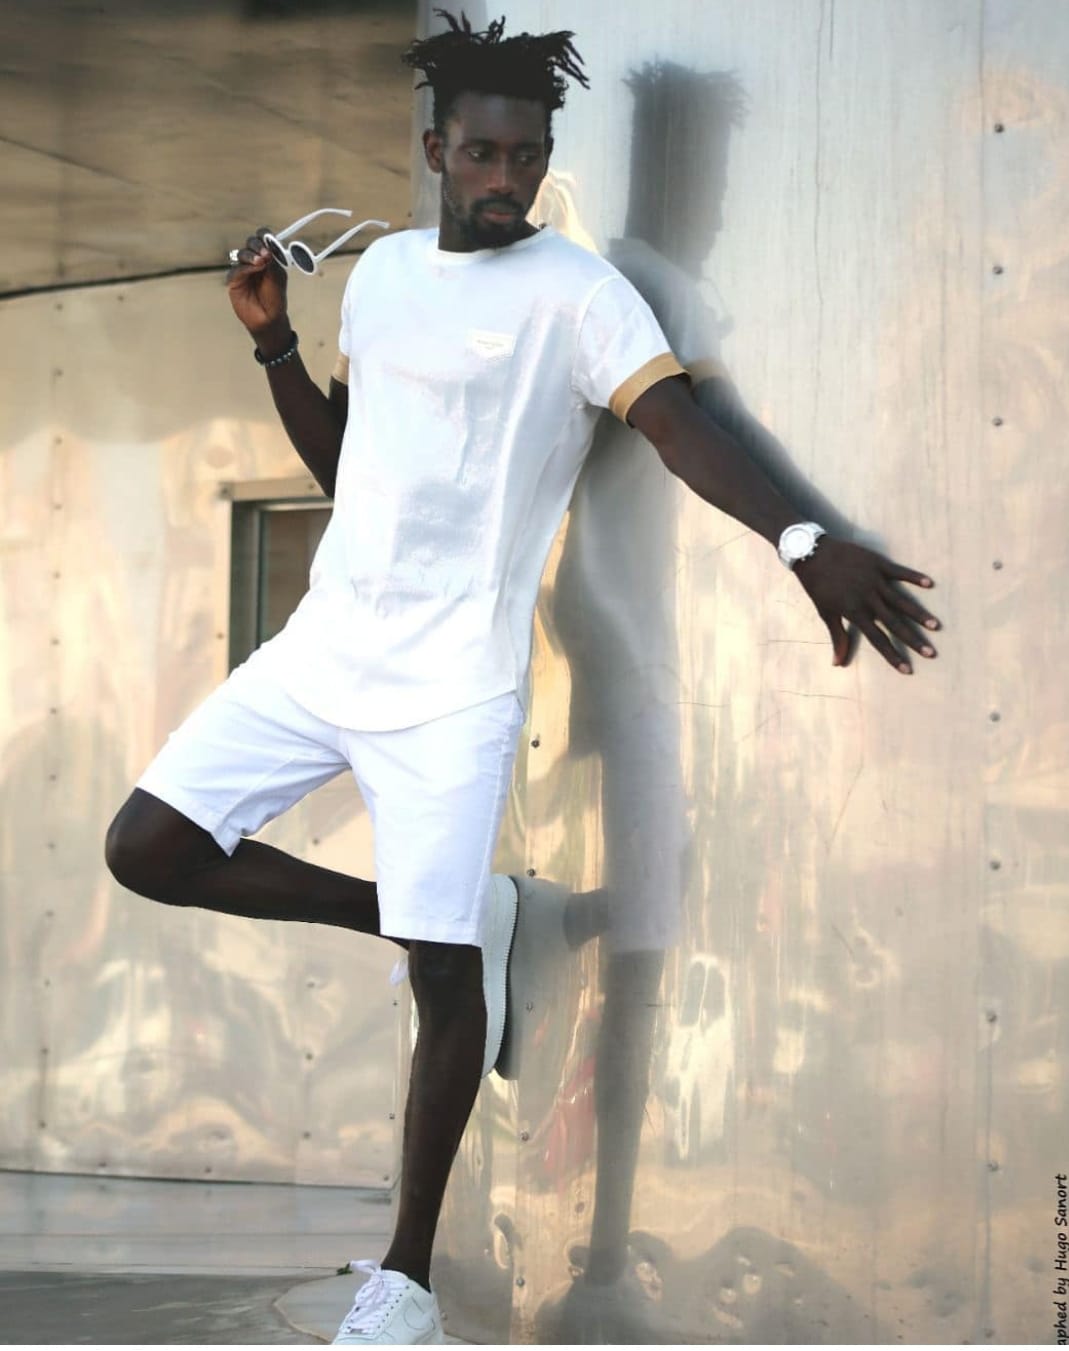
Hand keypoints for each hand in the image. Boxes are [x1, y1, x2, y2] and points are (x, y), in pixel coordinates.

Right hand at [225, 227, 290, 351]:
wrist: (269, 318)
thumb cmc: (275, 298)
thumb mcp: (278, 276)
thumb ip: (273, 260)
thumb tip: (268, 246)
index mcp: (267, 257)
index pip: (263, 239)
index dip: (264, 235)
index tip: (268, 238)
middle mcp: (254, 261)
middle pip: (250, 243)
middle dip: (257, 244)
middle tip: (265, 253)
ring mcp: (243, 270)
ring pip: (242, 254)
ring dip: (251, 255)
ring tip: (261, 262)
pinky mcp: (234, 281)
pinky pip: (236, 270)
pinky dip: (245, 268)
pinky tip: (252, 270)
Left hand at [793, 538, 939, 673]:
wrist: (812, 554)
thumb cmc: (819, 586)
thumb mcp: (826, 613)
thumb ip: (838, 637)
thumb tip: (837, 663)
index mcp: (855, 613)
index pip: (877, 640)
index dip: (892, 655)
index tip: (907, 670)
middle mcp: (868, 599)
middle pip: (894, 624)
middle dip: (913, 640)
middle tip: (931, 653)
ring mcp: (874, 581)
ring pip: (901, 601)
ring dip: (918, 614)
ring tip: (935, 626)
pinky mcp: (877, 564)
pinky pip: (899, 572)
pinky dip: (914, 577)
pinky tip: (930, 583)